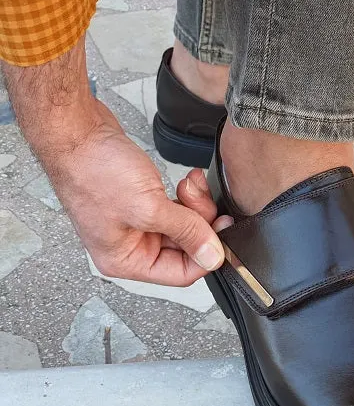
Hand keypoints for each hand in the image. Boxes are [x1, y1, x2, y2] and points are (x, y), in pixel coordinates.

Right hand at [43, 100, 229, 285]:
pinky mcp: (142, 201)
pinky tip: (187, 181)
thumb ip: (186, 233)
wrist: (78, 132)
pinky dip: (188, 195)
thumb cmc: (94, 171)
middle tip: (204, 203)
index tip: (222, 233)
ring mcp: (136, 223)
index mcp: (125, 260)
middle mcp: (130, 246)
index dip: (205, 255)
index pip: (180, 273)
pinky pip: (177, 207)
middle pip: (185, 248)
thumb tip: (213, 256)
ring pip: (184, 225)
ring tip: (189, 186)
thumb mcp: (148, 208)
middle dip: (200, 223)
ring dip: (196, 205)